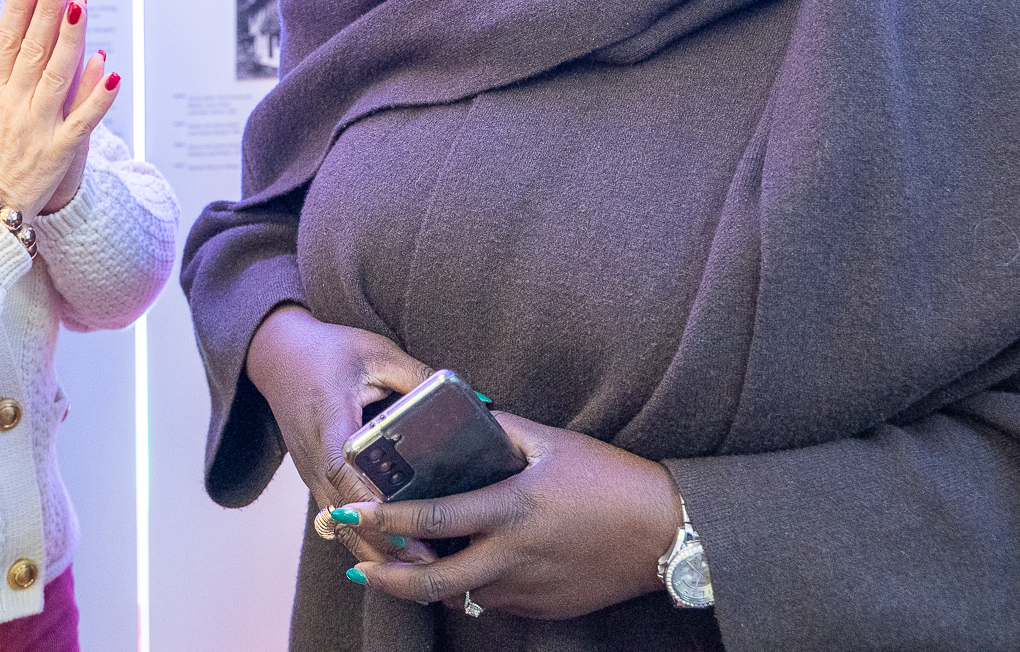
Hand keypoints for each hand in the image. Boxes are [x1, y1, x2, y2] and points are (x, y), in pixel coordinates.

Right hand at [0, 0, 118, 215]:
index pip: (5, 39)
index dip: (19, 6)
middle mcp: (14, 105)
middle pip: (33, 48)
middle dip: (48, 9)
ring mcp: (38, 126)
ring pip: (57, 75)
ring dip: (71, 38)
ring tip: (81, 4)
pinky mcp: (59, 150)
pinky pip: (82, 120)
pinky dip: (98, 96)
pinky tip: (111, 68)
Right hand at [244, 307, 436, 567]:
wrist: (276, 354)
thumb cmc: (328, 351)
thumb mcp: (378, 354)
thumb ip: (419, 378)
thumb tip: (473, 401)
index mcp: (330, 426)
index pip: (348, 478)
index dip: (377, 512)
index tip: (411, 535)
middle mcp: (315, 460)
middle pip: (346, 520)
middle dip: (387, 547)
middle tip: (433, 568)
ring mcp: (312, 475)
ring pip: (341, 530)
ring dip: (377, 553)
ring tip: (423, 574)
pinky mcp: (316, 480)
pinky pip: (339, 521)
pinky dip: (366, 541)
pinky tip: (399, 556)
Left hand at [329, 414, 682, 619]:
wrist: (664, 533)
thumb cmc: (610, 480)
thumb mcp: (552, 443)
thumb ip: (500, 430)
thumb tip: (461, 410)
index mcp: (512, 509)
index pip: (433, 520)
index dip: (388, 518)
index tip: (355, 509)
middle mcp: (514, 557)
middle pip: (434, 581)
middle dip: (388, 576)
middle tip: (358, 563)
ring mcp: (528, 589)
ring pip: (460, 595)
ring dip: (426, 584)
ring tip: (398, 564)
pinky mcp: (542, 608)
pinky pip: (493, 602)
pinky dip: (468, 588)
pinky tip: (459, 567)